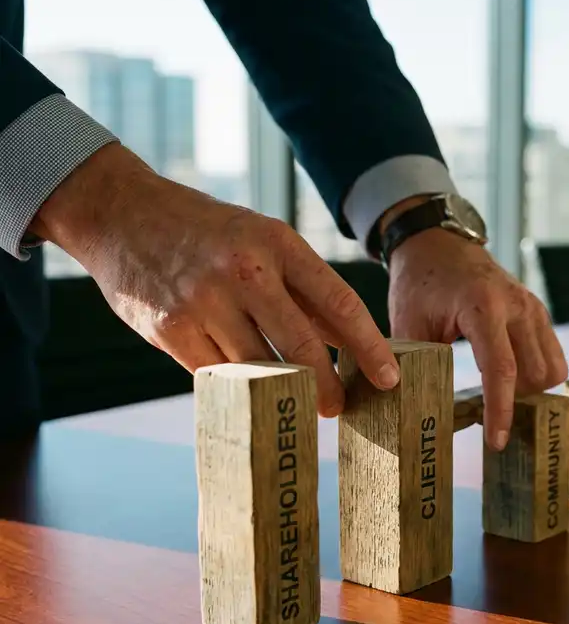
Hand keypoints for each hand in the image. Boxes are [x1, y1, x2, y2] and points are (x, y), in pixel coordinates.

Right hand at [29, 143, 399, 416]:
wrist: (124, 214)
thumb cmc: (209, 232)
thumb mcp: (264, 241)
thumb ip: (305, 291)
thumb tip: (349, 340)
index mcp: (278, 244)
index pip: (340, 304)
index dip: (369, 348)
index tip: (389, 378)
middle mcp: (244, 272)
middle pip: (302, 349)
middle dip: (328, 388)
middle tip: (339, 409)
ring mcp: (205, 302)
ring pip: (260, 369)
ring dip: (285, 396)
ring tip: (300, 407)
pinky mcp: (171, 330)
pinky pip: (219, 375)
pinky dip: (240, 386)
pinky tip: (251, 392)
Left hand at [385, 222, 567, 450]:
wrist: (437, 243)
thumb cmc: (419, 284)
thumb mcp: (408, 324)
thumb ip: (417, 366)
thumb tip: (420, 413)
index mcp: (482, 306)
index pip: (501, 369)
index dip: (500, 410)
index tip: (497, 441)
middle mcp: (517, 305)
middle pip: (535, 374)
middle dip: (515, 402)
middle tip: (486, 415)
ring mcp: (533, 307)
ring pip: (552, 369)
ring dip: (530, 391)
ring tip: (498, 395)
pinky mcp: (539, 312)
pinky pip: (553, 356)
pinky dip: (537, 375)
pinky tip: (510, 379)